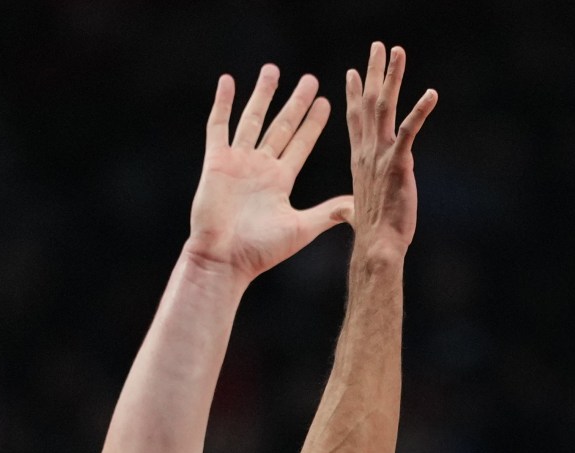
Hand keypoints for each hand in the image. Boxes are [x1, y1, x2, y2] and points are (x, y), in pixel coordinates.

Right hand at [185, 66, 351, 281]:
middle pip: (281, 126)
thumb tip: (358, 204)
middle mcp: (260, 167)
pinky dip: (222, 103)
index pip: (300, 144)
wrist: (225, 261)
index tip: (326, 101)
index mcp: (280, 180)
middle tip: (310, 79)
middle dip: (295, 103)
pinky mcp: (216, 162)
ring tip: (273, 69)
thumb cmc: (261, 251)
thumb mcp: (301, 228)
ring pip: (253, 119)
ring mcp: (238, 162)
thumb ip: (327, 212)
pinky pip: (218, 126)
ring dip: (263, 94)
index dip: (313, 124)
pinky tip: (228, 81)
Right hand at [344, 43, 434, 258]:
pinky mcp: (398, 163)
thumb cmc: (371, 234)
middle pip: (368, 103)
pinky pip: (410, 130)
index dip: (354, 94)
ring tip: (398, 51)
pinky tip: (431, 93)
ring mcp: (381, 155)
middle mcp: (367, 152)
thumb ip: (348, 208)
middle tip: (378, 46)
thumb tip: (344, 212)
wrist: (377, 246)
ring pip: (385, 107)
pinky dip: (420, 110)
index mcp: (359, 159)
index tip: (353, 73)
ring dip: (392, 77)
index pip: (354, 119)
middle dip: (374, 72)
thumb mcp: (355, 214)